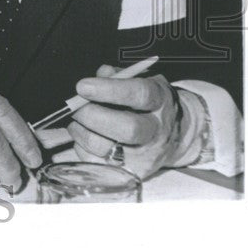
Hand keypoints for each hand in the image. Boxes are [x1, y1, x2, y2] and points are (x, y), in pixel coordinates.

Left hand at [68, 64, 201, 178]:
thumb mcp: (140, 81)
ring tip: (76, 120)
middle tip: (74, 106)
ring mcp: (144, 156)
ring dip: (81, 131)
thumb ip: (119, 76)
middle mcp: (156, 131)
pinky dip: (81, 146)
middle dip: (91, 115)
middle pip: (126, 128)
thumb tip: (100, 74)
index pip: (139, 95)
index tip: (83, 86)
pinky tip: (83, 135)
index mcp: (159, 102)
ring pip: (104, 147)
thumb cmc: (147, 104)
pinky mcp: (130, 173)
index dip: (109, 90)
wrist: (173, 135)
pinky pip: (94, 161)